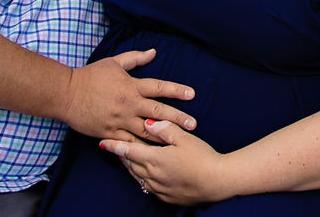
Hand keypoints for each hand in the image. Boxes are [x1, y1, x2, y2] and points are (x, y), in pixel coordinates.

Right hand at [60, 49, 196, 139]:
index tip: (191, 94)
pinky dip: (140, 148)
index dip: (176, 90)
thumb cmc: (90, 76)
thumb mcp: (114, 62)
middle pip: (158, 112)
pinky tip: (151, 155)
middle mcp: (129, 104)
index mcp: (131, 86)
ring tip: (178, 143)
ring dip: (163, 136)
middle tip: (193, 124)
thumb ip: (135, 58)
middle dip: (177, 118)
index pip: (159, 88)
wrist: (66, 94)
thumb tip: (153, 52)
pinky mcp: (110, 133)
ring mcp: (120, 120)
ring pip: (146, 130)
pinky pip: (128, 143)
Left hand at [108, 119, 235, 205]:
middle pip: (131, 164)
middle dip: (122, 156)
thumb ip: (164, 128)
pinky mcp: (166, 197)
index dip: (114, 146)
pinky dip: (142, 178)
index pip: (128, 151)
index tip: (102, 142)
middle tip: (115, 147)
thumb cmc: (202, 157)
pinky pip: (147, 186)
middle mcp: (152, 176)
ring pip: (138, 176)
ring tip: (127, 159)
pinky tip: (146, 174)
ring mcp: (158, 188)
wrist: (217, 181)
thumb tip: (147, 123)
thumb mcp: (184, 138)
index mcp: (154, 159)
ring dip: (131, 167)